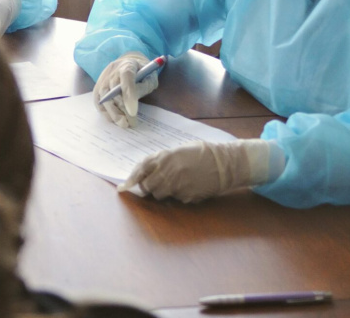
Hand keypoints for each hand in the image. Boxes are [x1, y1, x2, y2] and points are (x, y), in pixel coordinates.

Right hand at [93, 52, 157, 127]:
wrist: (129, 64)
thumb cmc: (143, 73)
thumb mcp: (150, 78)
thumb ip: (143, 87)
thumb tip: (132, 104)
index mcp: (127, 65)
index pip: (126, 77)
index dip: (129, 95)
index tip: (133, 112)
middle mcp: (112, 71)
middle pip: (113, 92)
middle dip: (122, 110)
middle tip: (132, 123)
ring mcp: (103, 79)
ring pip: (104, 99)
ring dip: (113, 114)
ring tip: (124, 124)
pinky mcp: (97, 88)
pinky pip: (98, 103)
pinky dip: (106, 113)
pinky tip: (115, 119)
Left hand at [117, 139, 274, 203]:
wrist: (226, 163)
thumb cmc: (202, 153)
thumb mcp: (179, 150)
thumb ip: (161, 159)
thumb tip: (144, 171)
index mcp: (165, 157)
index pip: (141, 169)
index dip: (131, 178)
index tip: (123, 187)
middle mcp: (169, 171)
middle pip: (147, 186)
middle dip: (148, 186)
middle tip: (154, 184)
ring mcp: (178, 185)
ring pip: (159, 195)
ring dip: (162, 192)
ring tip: (174, 183)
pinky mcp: (187, 196)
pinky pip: (176, 199)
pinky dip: (179, 195)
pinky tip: (189, 186)